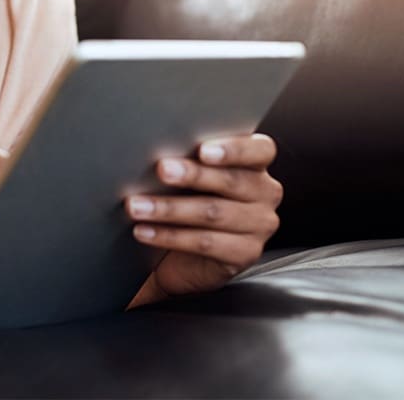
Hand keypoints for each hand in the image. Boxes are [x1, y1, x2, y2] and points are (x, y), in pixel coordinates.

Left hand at [125, 133, 281, 296]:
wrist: (183, 253)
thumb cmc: (188, 200)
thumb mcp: (191, 178)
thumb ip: (189, 160)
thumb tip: (159, 152)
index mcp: (256, 164)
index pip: (260, 150)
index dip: (234, 149)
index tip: (203, 150)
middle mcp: (265, 193)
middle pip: (231, 180)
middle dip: (192, 175)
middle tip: (162, 170)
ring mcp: (259, 225)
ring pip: (213, 212)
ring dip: (170, 208)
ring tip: (138, 206)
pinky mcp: (245, 254)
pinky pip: (204, 243)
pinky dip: (169, 236)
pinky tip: (145, 231)